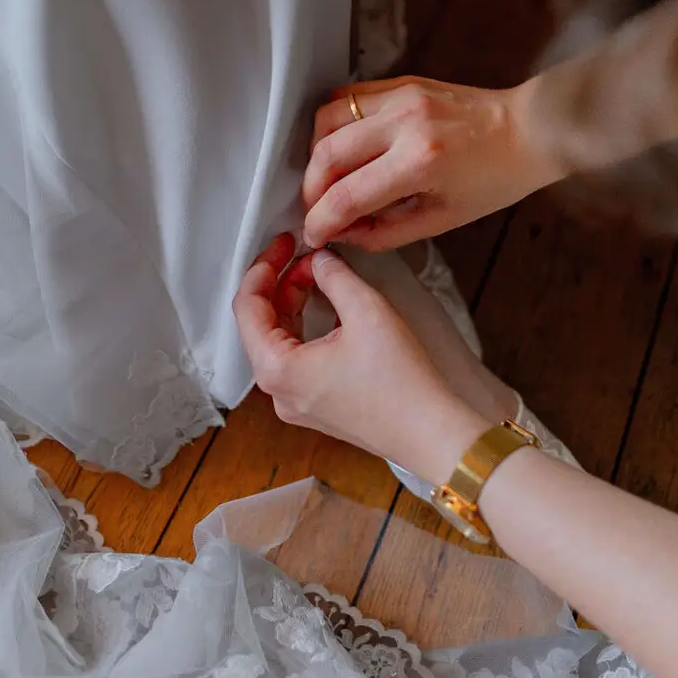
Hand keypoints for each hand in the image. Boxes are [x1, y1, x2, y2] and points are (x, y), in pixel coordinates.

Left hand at [233, 235, 488, 475]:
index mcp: (277, 370)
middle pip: (261, 326)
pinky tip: (330, 311)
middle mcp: (279, 393)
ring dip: (294, 306)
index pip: (247, 307)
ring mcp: (296, 404)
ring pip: (280, 343)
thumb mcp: (366, 311)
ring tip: (319, 278)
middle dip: (281, 285)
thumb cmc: (400, 383)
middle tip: (307, 258)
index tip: (283, 244)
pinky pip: (298, 362)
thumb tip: (320, 260)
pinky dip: (307, 330)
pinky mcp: (317, 409)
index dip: (263, 267)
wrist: (430, 432)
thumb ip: (334, 276)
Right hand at [302, 78, 561, 250]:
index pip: (346, 195)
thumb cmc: (497, 177)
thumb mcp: (442, 220)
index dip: (321, 220)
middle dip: (311, 189)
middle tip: (316, 209)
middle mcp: (406, 122)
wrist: (529, 132)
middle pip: (326, 154)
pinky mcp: (402, 83)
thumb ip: (385, 232)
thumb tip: (344, 233)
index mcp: (420, 161)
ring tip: (327, 178)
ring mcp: (402, 95)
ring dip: (316, 153)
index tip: (315, 233)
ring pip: (327, 118)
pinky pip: (348, 98)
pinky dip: (334, 125)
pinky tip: (342, 147)